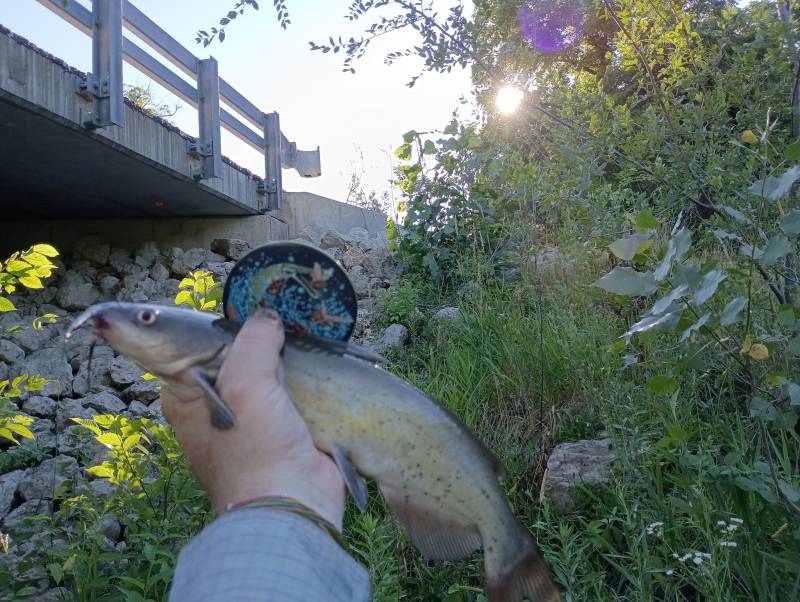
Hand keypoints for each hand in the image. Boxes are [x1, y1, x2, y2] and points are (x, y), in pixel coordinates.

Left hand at [160, 309, 344, 527]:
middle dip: (258, 340)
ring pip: (269, 372)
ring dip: (286, 358)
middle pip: (237, 358)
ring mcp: (255, 419)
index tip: (242, 305)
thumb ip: (253, 342)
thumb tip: (267, 316)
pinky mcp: (288, 427)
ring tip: (302, 332)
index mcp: (188, 400)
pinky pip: (295, 391)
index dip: (214, 328)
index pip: (192, 350)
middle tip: (279, 316)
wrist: (294, 505)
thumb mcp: (245, 385)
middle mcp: (217, 408)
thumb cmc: (254, 449)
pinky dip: (306, 378)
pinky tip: (318, 360)